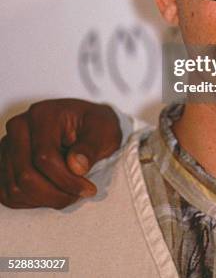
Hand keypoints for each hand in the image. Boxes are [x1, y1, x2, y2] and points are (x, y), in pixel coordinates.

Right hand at [0, 99, 121, 208]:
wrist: (86, 125)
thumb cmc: (95, 127)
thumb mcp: (105, 131)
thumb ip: (91, 147)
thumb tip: (76, 166)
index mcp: (43, 114)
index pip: (45, 157)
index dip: (67, 180)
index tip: (88, 189)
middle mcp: (19, 127)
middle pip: (25, 176)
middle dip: (54, 194)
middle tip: (77, 195)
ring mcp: (7, 145)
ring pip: (14, 189)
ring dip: (43, 200)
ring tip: (66, 194)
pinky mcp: (4, 162)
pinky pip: (6, 194)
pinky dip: (30, 201)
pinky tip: (51, 194)